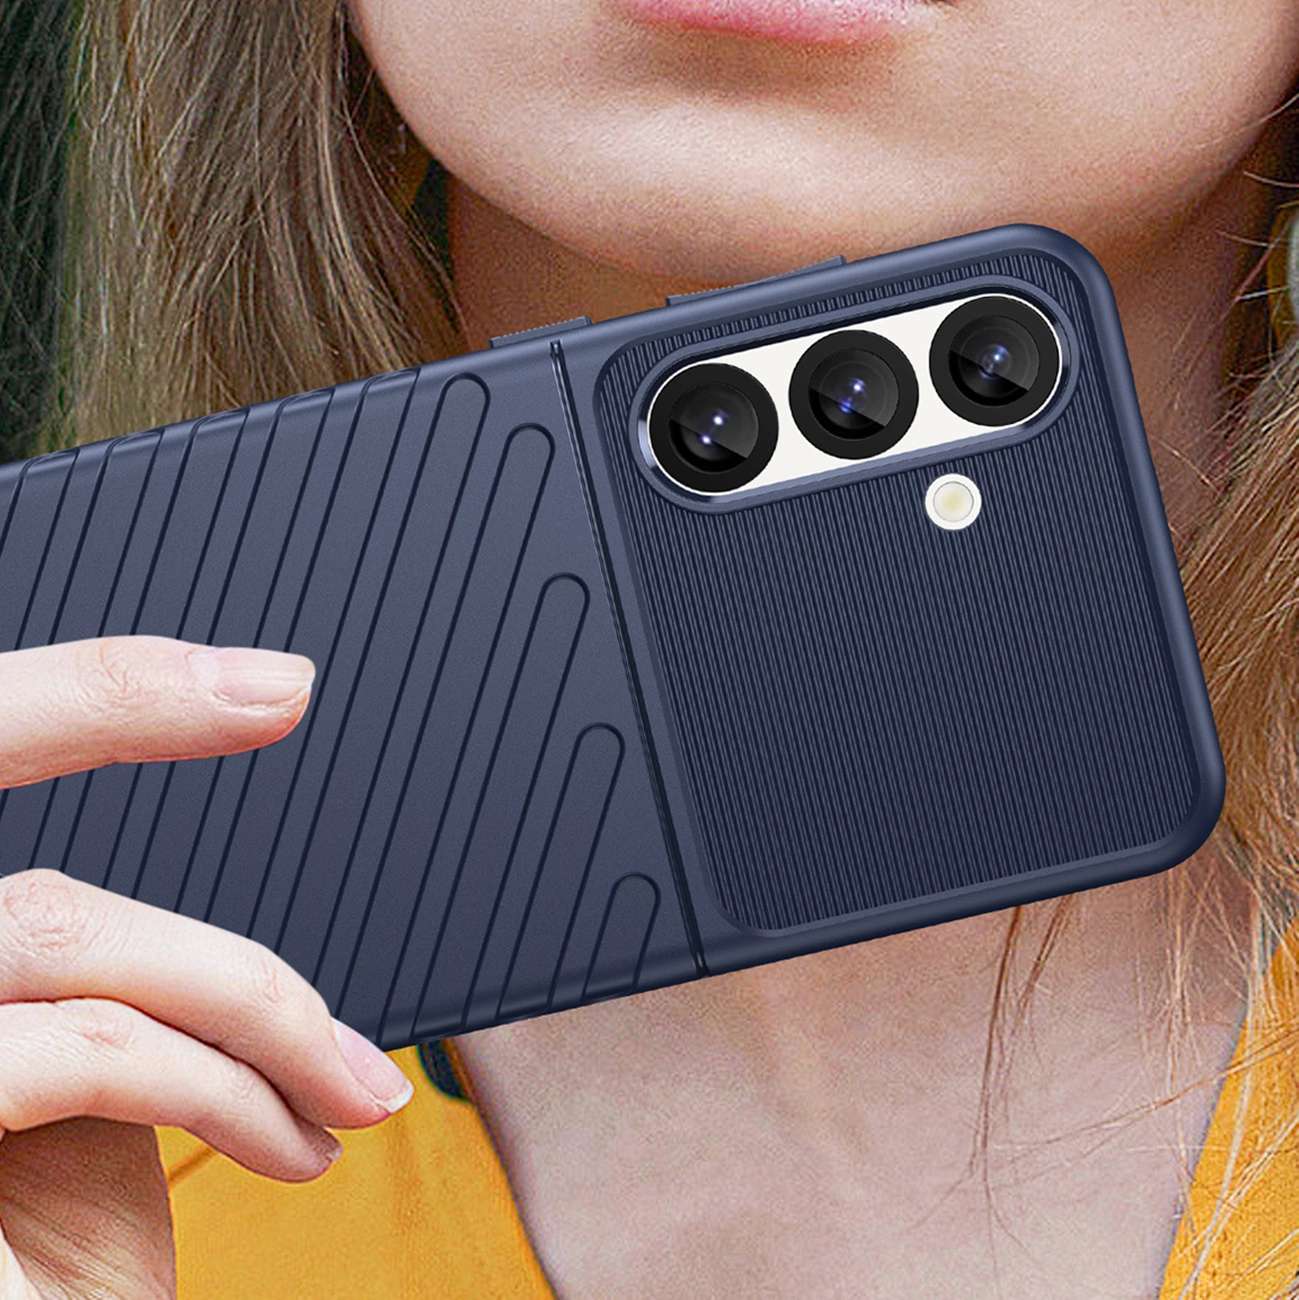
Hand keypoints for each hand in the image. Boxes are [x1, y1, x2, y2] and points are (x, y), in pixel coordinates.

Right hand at [0, 638, 414, 1298]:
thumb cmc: (43, 1265)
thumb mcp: (76, 1111)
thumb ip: (111, 998)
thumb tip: (239, 953)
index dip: (98, 698)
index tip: (273, 683)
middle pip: (35, 872)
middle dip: (166, 809)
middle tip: (302, 779)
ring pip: (68, 935)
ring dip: (253, 1007)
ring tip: (355, 1092)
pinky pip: (90, 1052)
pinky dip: (223, 1088)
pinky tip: (295, 1147)